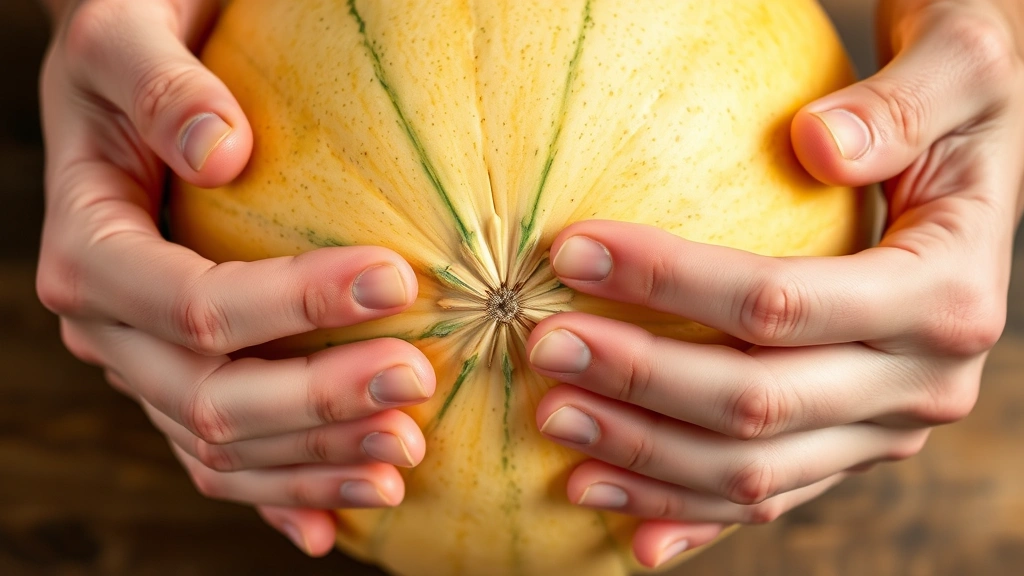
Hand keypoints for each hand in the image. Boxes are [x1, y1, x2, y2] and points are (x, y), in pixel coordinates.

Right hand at [36, 0, 434, 555]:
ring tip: (404, 456)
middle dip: (319, 402)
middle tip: (418, 382)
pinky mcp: (183, 382)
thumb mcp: (128, 32)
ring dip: (315, 461)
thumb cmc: (137, 49)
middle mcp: (109, 326)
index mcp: (90, 251)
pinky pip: (225, 459)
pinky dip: (283, 494)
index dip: (295, 307)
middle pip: (212, 397)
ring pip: (222, 447)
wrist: (129, 90)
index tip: (395, 281)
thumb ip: (162, 85)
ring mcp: (144, 365)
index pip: (197, 305)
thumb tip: (224, 148)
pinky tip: (337, 525)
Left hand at [529, 0, 1022, 567]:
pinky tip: (628, 539)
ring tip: (555, 423)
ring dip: (646, 457)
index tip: (572, 254)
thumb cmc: (958, 111)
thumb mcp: (958, 72)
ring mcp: (886, 428)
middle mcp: (924, 382)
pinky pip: (771, 497)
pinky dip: (693, 517)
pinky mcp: (853, 447)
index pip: (780, 303)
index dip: (669, 285)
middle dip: (639, 380)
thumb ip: (899, 105)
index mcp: (945, 295)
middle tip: (544, 348)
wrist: (985, 169)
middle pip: (755, 403)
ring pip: (754, 471)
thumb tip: (817, 142)